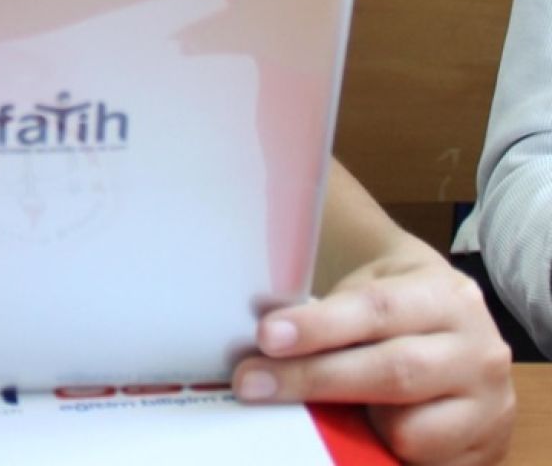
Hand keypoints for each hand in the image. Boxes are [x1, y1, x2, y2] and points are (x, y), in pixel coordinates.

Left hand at [233, 253, 514, 464]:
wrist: (453, 327)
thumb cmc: (395, 311)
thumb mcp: (366, 293)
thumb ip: (326, 317)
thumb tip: (259, 348)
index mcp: (444, 296)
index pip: (376, 310)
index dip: (318, 327)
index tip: (266, 338)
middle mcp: (477, 349)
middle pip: (393, 371)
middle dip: (314, 379)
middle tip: (253, 382)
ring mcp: (489, 403)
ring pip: (411, 430)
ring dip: (354, 426)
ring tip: (323, 411)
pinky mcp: (489, 448)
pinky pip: (424, 464)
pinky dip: (381, 454)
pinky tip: (358, 435)